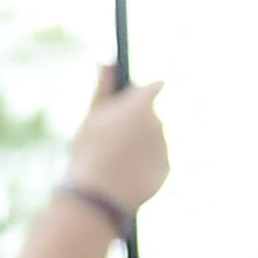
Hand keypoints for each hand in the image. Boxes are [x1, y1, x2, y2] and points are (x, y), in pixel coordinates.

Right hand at [63, 67, 170, 217]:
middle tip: (112, 139)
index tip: (132, 101)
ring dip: (138, 146)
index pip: (153, 88)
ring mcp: (165, 146)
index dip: (141, 95)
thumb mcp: (92, 117)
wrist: (97, 195)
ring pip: (152, 140)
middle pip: (150, 117)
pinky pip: (156, 161)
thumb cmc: (90, 151)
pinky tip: (125, 174)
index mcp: (141, 105)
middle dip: (135, 124)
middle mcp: (159, 123)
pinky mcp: (167, 168)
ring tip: (115, 160)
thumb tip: (108, 62)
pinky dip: (143, 166)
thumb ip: (104, 88)